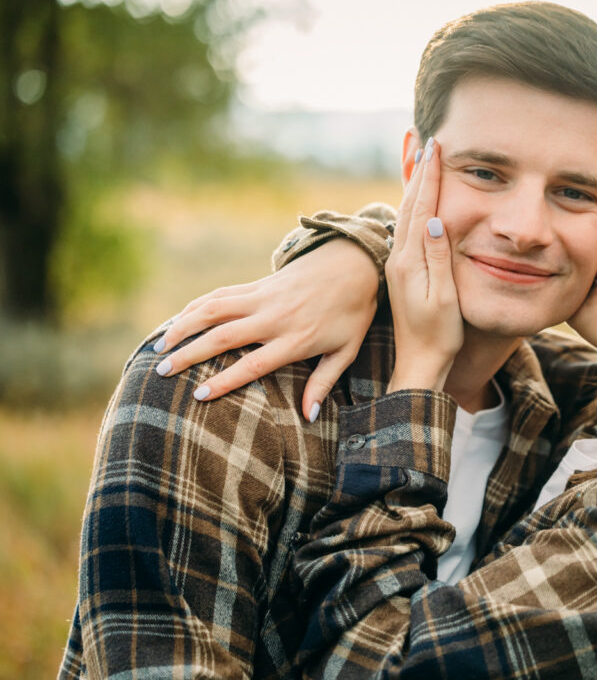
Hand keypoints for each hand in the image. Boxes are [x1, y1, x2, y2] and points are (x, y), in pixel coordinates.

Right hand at [154, 237, 378, 420]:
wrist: (354, 264)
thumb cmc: (352, 313)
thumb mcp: (346, 351)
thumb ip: (324, 383)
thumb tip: (309, 417)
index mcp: (296, 339)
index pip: (254, 364)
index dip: (225, 380)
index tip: (199, 395)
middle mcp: (274, 317)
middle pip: (223, 337)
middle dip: (189, 355)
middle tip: (162, 372)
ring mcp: (263, 297)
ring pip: (213, 310)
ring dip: (182, 327)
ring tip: (159, 348)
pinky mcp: (257, 284)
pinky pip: (219, 295)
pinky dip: (195, 307)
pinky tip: (177, 322)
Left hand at [385, 137, 462, 391]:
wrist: (420, 364)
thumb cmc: (439, 336)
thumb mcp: (443, 298)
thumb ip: (438, 258)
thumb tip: (434, 220)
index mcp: (409, 261)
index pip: (421, 208)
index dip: (430, 176)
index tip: (436, 147)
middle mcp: (399, 258)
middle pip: (409, 204)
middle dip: (419, 172)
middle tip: (426, 140)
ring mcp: (399, 265)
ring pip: (407, 214)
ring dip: (415, 185)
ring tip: (420, 159)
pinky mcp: (403, 272)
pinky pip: (408, 229)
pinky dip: (414, 207)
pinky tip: (418, 201)